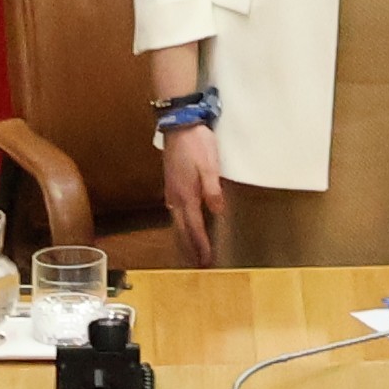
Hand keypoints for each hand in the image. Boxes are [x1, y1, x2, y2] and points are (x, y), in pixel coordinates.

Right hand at [159, 124, 225, 260]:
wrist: (179, 124)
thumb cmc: (197, 144)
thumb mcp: (210, 167)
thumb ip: (213, 190)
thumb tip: (217, 212)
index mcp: (186, 195)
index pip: (194, 227)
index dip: (200, 245)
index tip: (205, 261)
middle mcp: (175, 197)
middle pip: (182, 228)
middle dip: (190, 247)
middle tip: (197, 264)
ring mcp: (171, 190)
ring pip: (177, 220)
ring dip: (184, 236)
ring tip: (189, 250)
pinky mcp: (171, 182)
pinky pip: (175, 210)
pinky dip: (180, 222)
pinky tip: (181, 221)